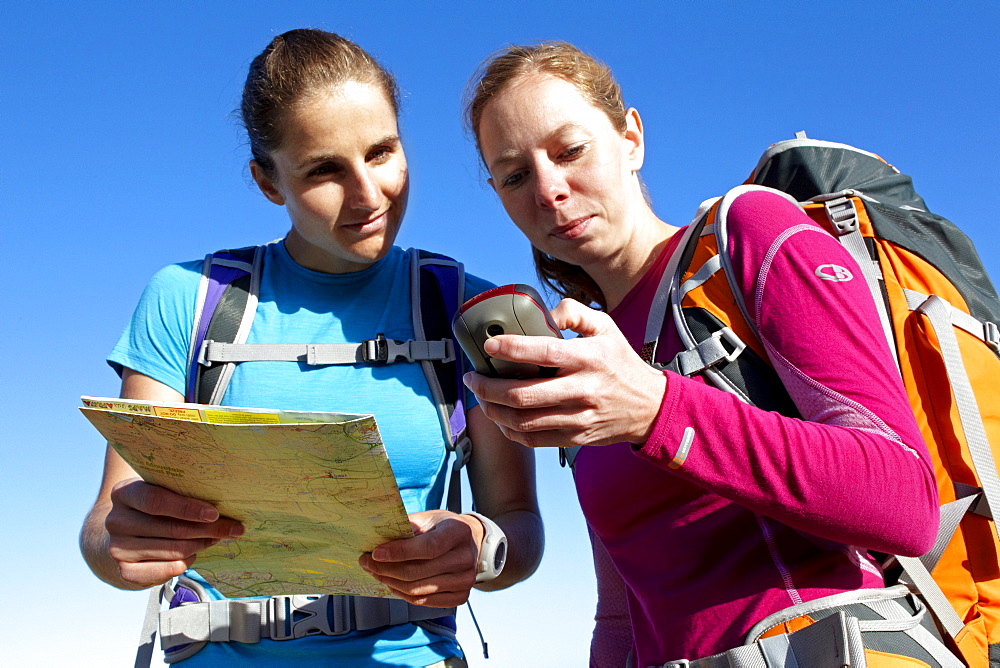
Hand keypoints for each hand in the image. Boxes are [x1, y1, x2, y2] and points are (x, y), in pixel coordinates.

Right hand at [104, 477, 243, 586]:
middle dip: (208, 529)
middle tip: (233, 529)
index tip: (215, 513)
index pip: (156, 501)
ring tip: (216, 538)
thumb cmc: (150, 511)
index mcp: (124, 493)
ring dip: (201, 544)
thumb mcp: (158, 493)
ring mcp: (117, 548)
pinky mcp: (124, 571)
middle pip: (171, 528)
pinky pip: (168, 570)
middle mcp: (116, 520)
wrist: (120, 538)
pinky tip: (194, 553)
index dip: (187, 508)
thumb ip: (180, 493)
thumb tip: (224, 503)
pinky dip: (187, 562)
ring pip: (174, 550)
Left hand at [359, 510, 484, 606]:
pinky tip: (392, 584)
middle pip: (419, 572)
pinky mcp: (460, 596)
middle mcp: (465, 557)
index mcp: (458, 532)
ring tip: (376, 572)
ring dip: (391, 582)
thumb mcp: (428, 518)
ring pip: (418, 590)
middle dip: (386, 569)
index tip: (375, 553)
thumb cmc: (443, 527)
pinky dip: (403, 594)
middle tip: (366, 562)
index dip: (400, 552)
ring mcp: (465, 580)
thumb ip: (407, 527)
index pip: (428, 547)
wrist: (470, 541)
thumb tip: (379, 538)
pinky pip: (424, 602)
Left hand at [463, 298, 666, 448]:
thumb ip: (575, 312)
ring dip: (493, 410)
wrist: (649, 406)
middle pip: (524, 395)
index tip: (489, 345)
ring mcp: (578, 418)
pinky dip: (509, 430)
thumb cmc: (621, 363)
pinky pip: (533, 439)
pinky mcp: (575, 438)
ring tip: (480, 396)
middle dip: (489, 387)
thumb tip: (546, 312)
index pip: (544, 353)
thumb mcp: (606, 327)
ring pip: (523, 421)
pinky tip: (499, 417)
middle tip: (473, 377)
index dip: (511, 349)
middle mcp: (582, 390)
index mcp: (589, 358)